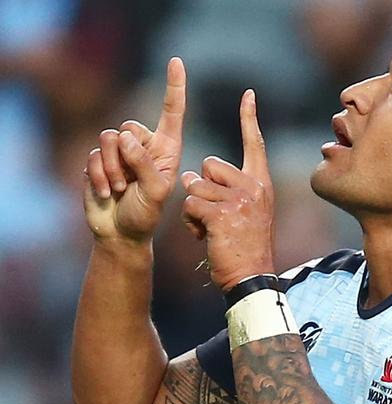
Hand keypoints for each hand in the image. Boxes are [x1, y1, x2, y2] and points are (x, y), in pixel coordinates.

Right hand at [83, 57, 185, 242]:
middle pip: (129, 127)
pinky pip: (93, 155)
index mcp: (167, 149)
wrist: (120, 233)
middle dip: (126, 156)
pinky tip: (106, 193)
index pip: (172, 112)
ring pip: (108, 138)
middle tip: (130, 182)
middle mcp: (144, 145)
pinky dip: (98, 176)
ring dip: (112, 168)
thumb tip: (125, 138)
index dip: (174, 87)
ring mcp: (120, 152)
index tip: (176, 61)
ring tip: (119, 189)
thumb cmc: (146, 214)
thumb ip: (145, 163)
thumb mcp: (156, 192)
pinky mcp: (98, 160)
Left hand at [181, 90, 274, 290]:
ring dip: (195, 210)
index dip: (249, 118)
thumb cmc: (245, 247)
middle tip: (215, 214)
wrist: (251, 278)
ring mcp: (239, 201)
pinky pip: (191, 205)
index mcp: (261, 184)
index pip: (255, 144)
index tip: (248, 94)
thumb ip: (228, 190)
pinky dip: (191, 223)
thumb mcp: (248, 213)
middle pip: (209, 165)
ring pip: (195, 187)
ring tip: (211, 230)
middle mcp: (253, 187)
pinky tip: (206, 237)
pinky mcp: (221, 214)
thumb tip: (191, 176)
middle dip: (202, 187)